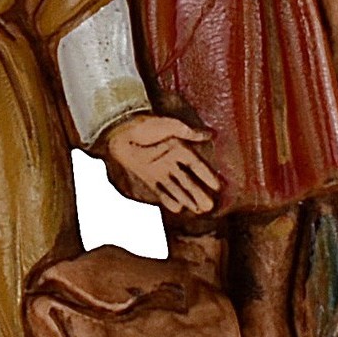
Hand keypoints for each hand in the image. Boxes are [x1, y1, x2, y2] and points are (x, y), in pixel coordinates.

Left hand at [99, 113, 219, 214]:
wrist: (119, 131)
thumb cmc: (144, 126)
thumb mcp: (169, 126)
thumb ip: (188, 132)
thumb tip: (210, 133)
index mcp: (178, 147)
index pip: (196, 165)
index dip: (206, 176)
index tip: (218, 187)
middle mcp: (170, 161)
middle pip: (188, 180)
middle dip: (199, 193)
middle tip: (210, 206)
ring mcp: (159, 170)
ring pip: (177, 188)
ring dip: (188, 199)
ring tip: (199, 210)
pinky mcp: (147, 176)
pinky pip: (160, 191)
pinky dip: (169, 200)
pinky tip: (178, 209)